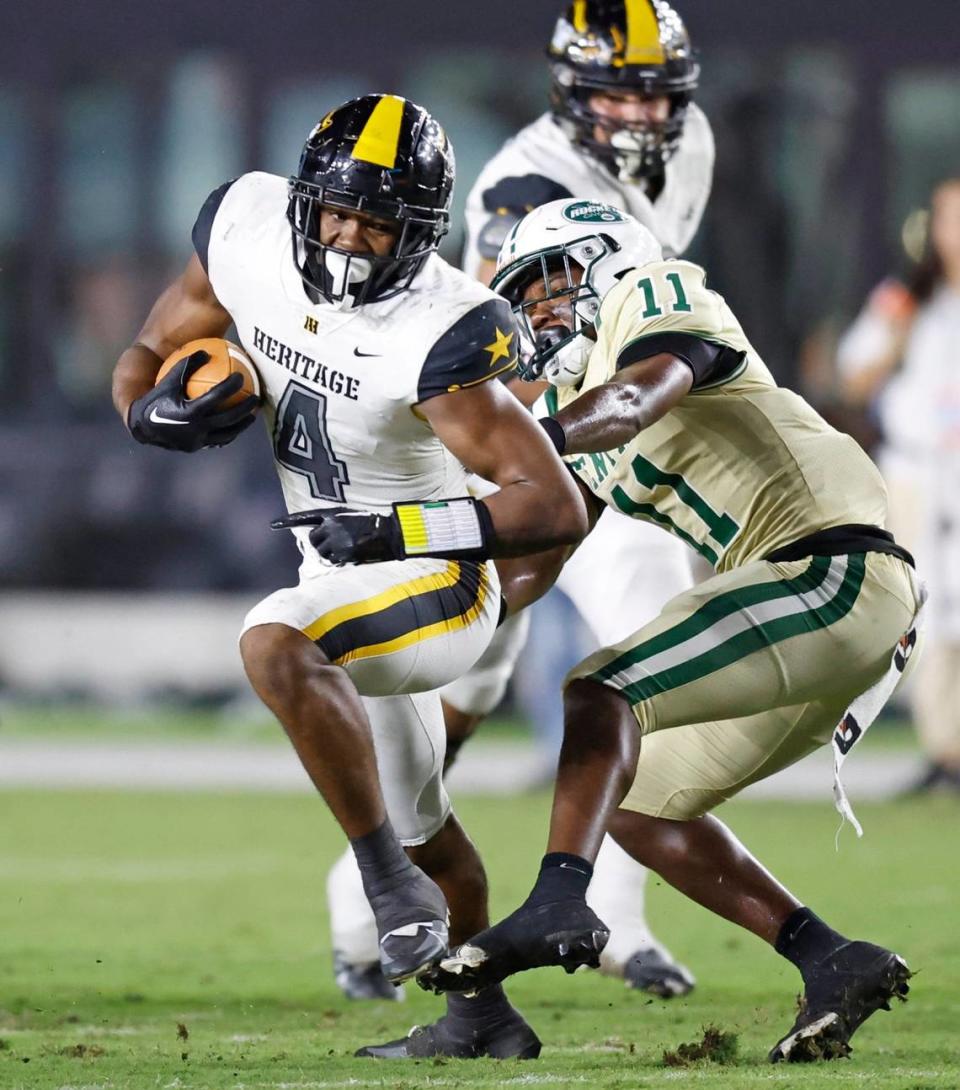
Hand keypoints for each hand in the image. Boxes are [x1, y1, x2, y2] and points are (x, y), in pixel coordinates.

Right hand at [127, 350, 258, 451]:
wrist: (141, 425)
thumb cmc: (155, 397)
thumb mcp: (168, 379)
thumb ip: (186, 365)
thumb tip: (206, 351)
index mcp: (188, 412)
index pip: (216, 397)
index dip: (230, 386)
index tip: (241, 377)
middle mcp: (195, 429)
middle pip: (228, 418)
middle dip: (244, 408)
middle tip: (255, 397)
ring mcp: (197, 441)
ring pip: (226, 433)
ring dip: (241, 424)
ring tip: (252, 415)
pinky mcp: (196, 447)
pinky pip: (218, 440)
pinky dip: (229, 433)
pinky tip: (236, 425)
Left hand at [272, 507, 403, 564]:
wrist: (390, 533)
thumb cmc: (373, 524)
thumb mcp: (351, 516)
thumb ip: (334, 523)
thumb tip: (321, 537)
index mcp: (333, 514)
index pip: (306, 517)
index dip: (288, 521)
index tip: (272, 524)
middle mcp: (332, 526)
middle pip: (313, 540)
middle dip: (322, 544)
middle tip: (338, 544)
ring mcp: (338, 540)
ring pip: (322, 553)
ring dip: (331, 554)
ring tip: (348, 548)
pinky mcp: (344, 553)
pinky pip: (334, 561)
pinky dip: (340, 561)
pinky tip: (352, 554)